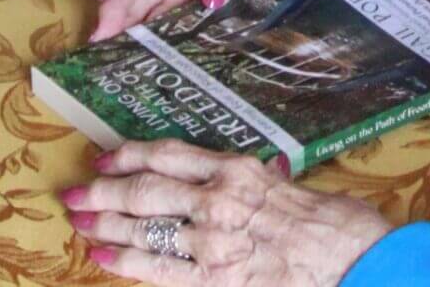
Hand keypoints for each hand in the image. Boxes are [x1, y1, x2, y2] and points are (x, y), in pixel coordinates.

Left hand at [61, 142, 391, 285]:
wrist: (355, 261)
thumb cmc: (331, 223)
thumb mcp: (286, 183)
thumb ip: (252, 178)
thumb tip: (233, 174)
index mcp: (235, 168)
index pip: (167, 155)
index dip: (129, 156)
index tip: (104, 158)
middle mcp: (217, 197)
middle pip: (144, 190)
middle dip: (103, 192)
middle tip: (74, 194)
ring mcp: (213, 239)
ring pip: (144, 227)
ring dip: (107, 225)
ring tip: (81, 223)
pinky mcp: (216, 277)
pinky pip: (159, 268)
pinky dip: (126, 262)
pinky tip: (103, 257)